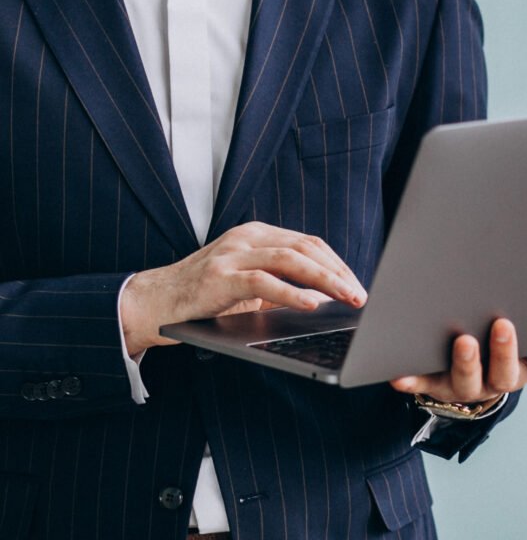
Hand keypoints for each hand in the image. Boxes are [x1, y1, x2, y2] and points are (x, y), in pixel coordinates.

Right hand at [120, 223, 366, 355]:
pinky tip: (311, 304)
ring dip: (325, 280)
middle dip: (338, 272)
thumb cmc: (203, 297)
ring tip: (346, 298)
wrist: (153, 302)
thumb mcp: (247, 285)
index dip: (337, 263)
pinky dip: (291, 292)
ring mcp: (233, 253)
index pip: (308, 243)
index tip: (357, 284)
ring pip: (291, 259)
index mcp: (257, 234)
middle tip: (360, 294)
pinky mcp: (220, 276)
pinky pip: (263, 280)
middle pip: (306, 247)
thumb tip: (323, 300)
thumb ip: (280, 285)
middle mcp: (247, 236)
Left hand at [389, 318, 526, 405]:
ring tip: (464, 341)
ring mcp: (458, 383)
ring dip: (465, 361)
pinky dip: (410, 379)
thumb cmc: (497, 355)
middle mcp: (489, 382)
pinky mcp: (428, 381)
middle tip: (504, 325)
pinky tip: (399, 374)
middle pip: (500, 373)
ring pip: (463, 378)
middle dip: (504, 351)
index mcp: (517, 371)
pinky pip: (419, 382)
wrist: (457, 377)